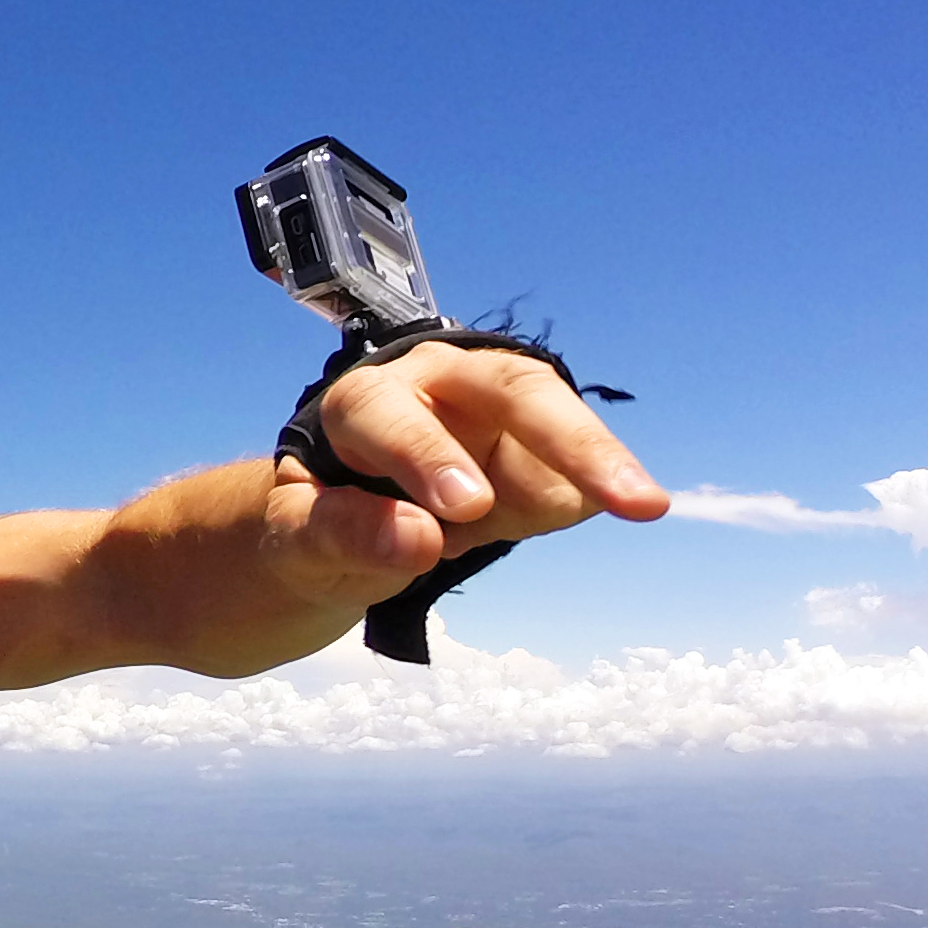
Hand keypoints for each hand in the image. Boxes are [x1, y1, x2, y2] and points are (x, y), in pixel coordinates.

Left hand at [263, 338, 668, 604]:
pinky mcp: (540, 451)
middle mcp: (440, 386)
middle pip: (515, 393)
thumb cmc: (314, 523)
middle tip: (629, 497)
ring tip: (614, 510)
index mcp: (365, 400)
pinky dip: (568, 506)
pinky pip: (573, 482)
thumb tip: (418, 538)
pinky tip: (523, 521)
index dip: (427, 457)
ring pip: (561, 433)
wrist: (341, 527)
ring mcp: (499, 414)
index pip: (393, 417)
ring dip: (585, 474)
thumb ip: (340, 534)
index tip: (465, 507)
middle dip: (572, 441)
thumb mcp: (298, 540)